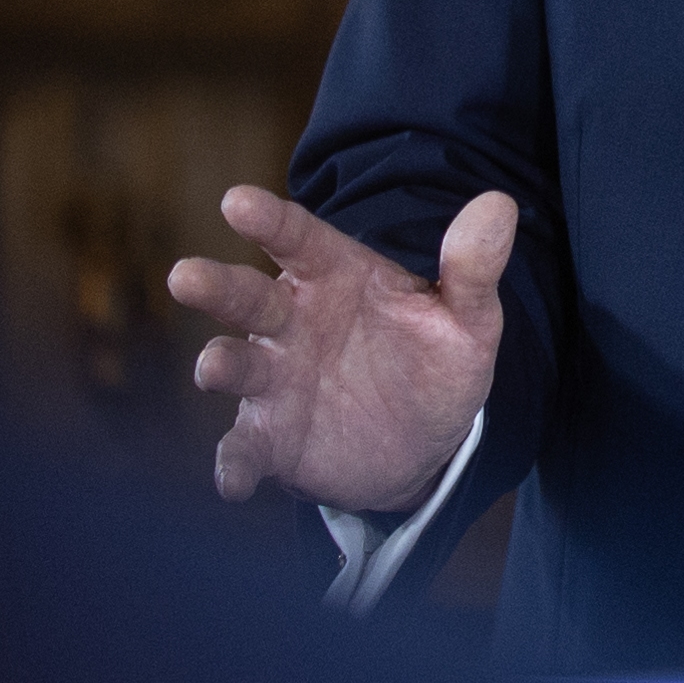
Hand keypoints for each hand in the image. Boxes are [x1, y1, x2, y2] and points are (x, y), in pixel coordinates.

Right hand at [166, 185, 517, 520]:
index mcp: (332, 276)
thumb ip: (471, 268)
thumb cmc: (434, 363)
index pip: (296, 238)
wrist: (425, 446)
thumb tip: (499, 205)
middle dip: (214, 287)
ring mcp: (275, 381)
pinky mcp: (271, 439)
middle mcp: (291, 322)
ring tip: (213, 368)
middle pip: (246, 296)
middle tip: (185, 276)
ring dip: (219, 365)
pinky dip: (234, 465)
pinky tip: (233, 481)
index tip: (235, 201)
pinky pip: (244, 449)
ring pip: (236, 365)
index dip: (267, 220)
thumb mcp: (465, 321)